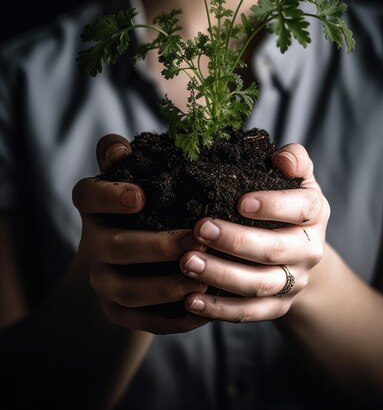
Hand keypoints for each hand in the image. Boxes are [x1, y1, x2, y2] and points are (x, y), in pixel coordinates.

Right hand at [72, 134, 208, 333]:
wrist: (128, 259)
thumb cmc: (145, 204)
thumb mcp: (133, 175)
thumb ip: (122, 156)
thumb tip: (120, 150)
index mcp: (95, 208)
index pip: (87, 196)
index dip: (109, 197)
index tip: (140, 196)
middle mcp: (92, 244)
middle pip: (116, 248)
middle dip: (157, 246)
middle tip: (197, 239)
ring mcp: (103, 280)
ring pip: (128, 290)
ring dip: (166, 286)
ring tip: (204, 281)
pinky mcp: (118, 311)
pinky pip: (143, 321)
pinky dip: (173, 319)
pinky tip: (205, 310)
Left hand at [180, 143, 329, 321]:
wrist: (302, 250)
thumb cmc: (286, 201)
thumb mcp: (296, 177)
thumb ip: (293, 160)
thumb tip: (282, 158)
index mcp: (314, 213)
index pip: (301, 208)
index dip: (274, 205)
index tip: (240, 202)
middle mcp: (309, 250)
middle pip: (274, 249)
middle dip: (235, 241)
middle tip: (200, 229)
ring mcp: (294, 282)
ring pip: (258, 284)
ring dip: (221, 275)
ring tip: (186, 262)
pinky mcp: (277, 306)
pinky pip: (249, 312)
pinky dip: (219, 310)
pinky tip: (190, 300)